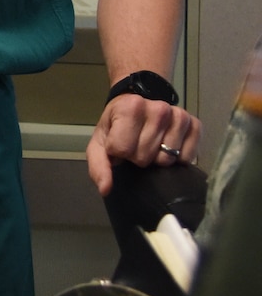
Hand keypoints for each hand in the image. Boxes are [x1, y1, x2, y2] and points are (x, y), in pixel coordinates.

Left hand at [87, 94, 202, 194]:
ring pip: (167, 159)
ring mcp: (180, 115)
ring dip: (157, 158)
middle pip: (146, 156)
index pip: (124, 149)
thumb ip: (98, 166)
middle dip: (139, 157)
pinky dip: (177, 159)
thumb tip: (105, 189)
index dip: (120, 153)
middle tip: (137, 145)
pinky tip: (168, 147)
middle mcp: (158, 108)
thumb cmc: (117, 126)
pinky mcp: (196, 125)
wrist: (135, 106)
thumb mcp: (100, 143)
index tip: (120, 145)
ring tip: (152, 146)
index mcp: (130, 107)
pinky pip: (188, 157)